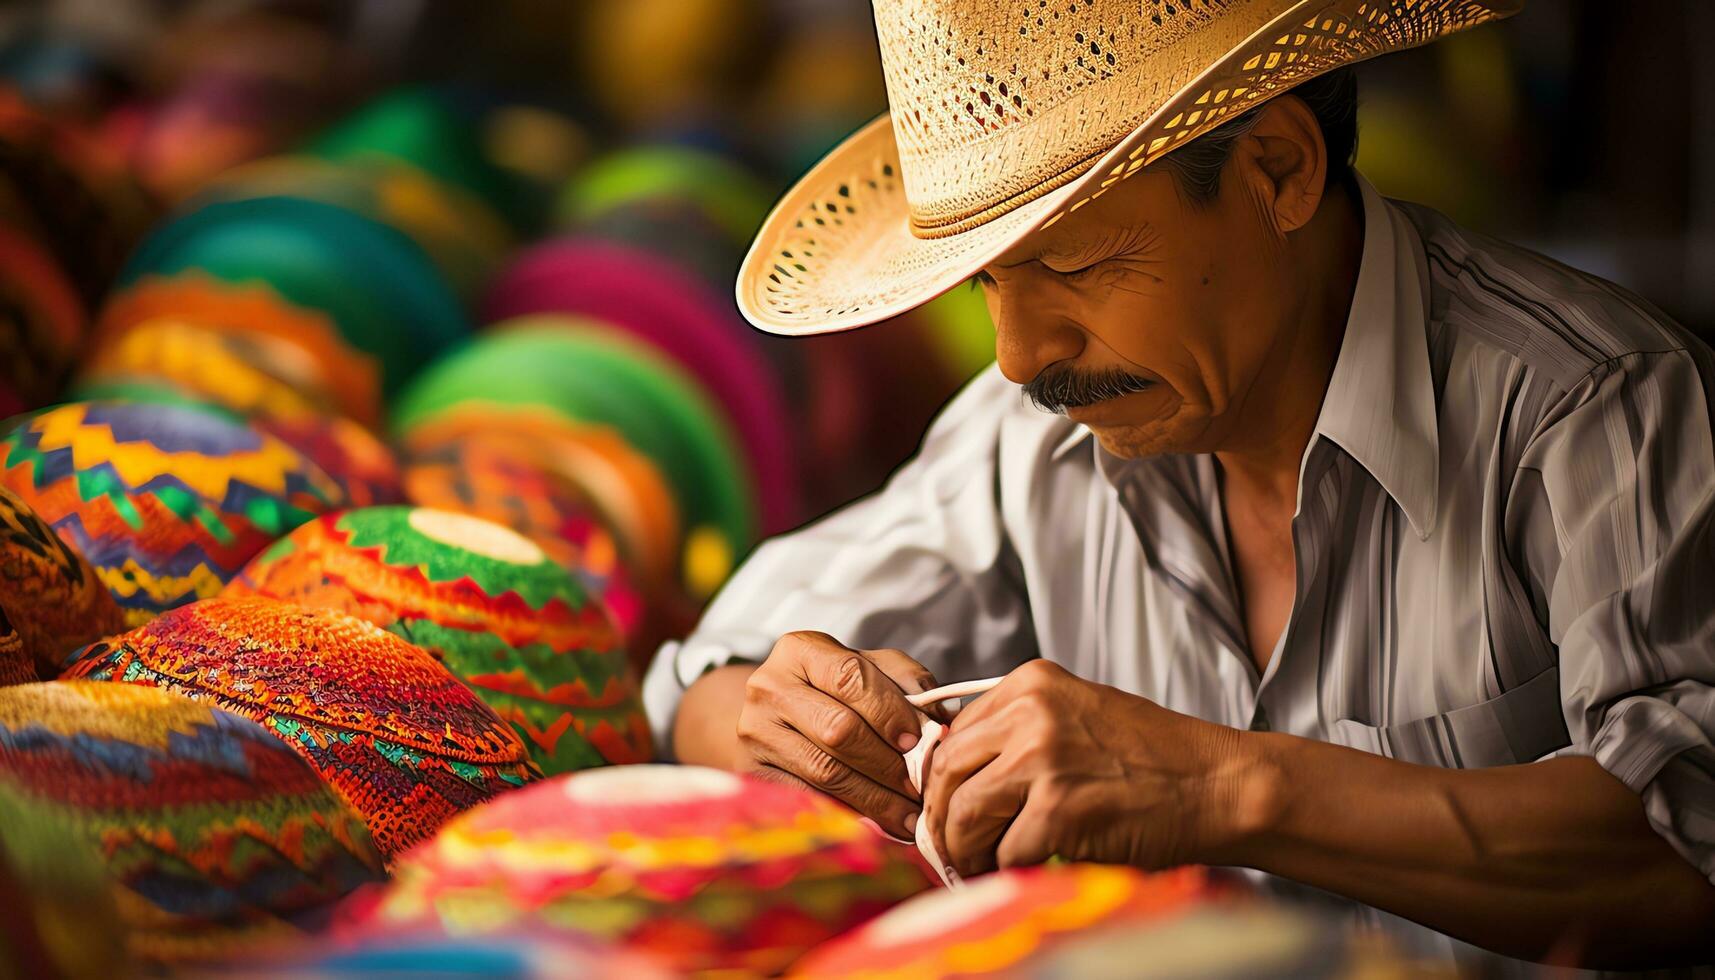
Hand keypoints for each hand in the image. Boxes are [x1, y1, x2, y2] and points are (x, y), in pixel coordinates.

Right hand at [735, 631, 943, 838]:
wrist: (773, 717)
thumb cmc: (833, 691)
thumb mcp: (869, 670)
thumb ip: (907, 682)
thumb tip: (941, 720)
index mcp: (800, 650)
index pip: (850, 676)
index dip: (890, 711)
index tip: (922, 739)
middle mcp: (769, 686)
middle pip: (838, 728)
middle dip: (888, 762)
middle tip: (922, 786)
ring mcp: (755, 732)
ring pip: (826, 770)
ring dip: (877, 798)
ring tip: (912, 816)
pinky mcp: (753, 773)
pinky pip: (809, 799)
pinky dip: (851, 816)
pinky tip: (882, 826)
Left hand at [922, 659, 1252, 877]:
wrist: (1219, 785)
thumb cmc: (1154, 759)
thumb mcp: (1078, 716)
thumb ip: (1019, 732)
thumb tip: (957, 775)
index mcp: (1031, 684)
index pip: (953, 734)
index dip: (942, 781)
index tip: (947, 809)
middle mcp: (1030, 714)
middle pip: (946, 773)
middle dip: (942, 819)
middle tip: (952, 848)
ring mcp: (1043, 760)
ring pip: (963, 815)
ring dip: (965, 851)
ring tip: (981, 866)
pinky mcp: (1059, 811)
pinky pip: (1004, 852)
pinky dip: (1009, 871)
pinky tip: (1023, 873)